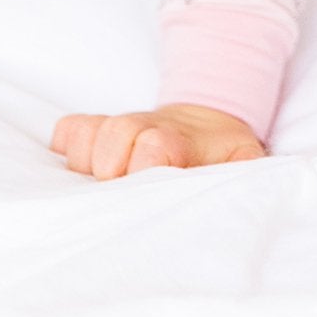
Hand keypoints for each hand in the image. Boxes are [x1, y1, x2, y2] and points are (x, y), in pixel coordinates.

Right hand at [49, 103, 266, 179]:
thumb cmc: (221, 155)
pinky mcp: (98, 132)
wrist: (209, 125)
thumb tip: (248, 186)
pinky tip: (84, 169)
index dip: (147, 165)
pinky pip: (69, 130)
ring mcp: (120, 129)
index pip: (154, 145)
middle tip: (123, 190)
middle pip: (116, 132)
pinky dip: (69, 146)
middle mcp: (146, 129)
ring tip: (105, 182)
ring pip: (90, 132)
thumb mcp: (243, 159)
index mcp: (181, 140)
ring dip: (89, 161)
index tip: (152, 184)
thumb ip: (246, 170)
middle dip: (113, 166)